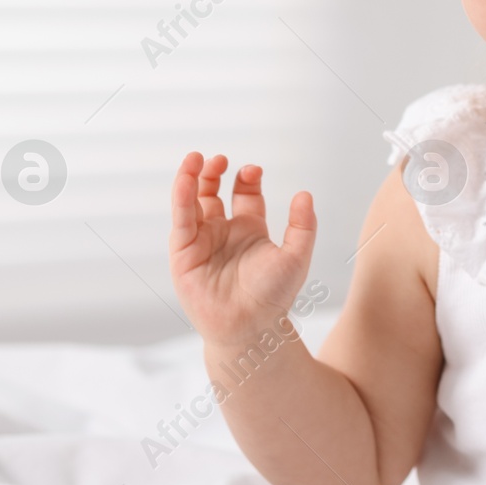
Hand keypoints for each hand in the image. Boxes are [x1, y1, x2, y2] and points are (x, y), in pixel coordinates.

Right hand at [168, 152, 316, 346]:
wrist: (251, 327)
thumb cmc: (274, 296)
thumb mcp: (296, 255)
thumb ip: (302, 225)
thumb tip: (304, 194)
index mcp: (250, 230)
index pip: (244, 194)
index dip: (247, 178)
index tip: (253, 170)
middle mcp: (223, 233)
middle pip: (213, 193)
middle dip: (215, 173)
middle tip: (220, 159)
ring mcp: (201, 242)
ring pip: (191, 203)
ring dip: (192, 179)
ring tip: (196, 158)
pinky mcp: (183, 254)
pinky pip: (181, 221)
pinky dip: (181, 198)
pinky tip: (186, 180)